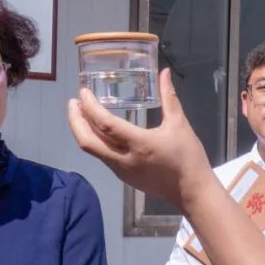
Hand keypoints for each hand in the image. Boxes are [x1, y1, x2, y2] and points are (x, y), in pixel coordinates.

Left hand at [68, 68, 216, 212]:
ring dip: (82, 131)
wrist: (191, 192)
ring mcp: (121, 170)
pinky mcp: (123, 177)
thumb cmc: (188, 157)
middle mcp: (125, 159)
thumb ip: (169, 98)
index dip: (90, 107)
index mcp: (140, 144)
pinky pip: (102, 157)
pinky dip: (94, 141)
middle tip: (73, 102)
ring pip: (92, 150)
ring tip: (80, 113)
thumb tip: (164, 73)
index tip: (83, 92)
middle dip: (75, 120)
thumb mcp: (180, 125)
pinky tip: (97, 131)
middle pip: (88, 141)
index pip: (106, 124)